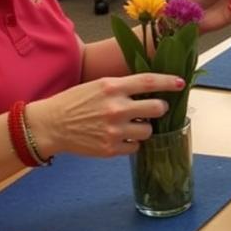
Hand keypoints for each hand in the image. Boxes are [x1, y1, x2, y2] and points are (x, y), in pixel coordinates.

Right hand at [27, 73, 185, 158]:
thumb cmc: (74, 103)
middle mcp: (116, 108)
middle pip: (157, 109)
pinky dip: (132, 143)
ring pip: (149, 130)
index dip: (169, 82)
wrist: (49, 126)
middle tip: (154, 110)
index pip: (149, 82)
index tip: (181, 83)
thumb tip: (151, 90)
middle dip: (159, 109)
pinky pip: (136, 146)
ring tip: (130, 125)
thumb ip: (122, 87)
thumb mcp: (97, 86)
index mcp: (112, 87)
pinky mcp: (110, 148)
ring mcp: (114, 130)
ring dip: (144, 128)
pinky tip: (119, 137)